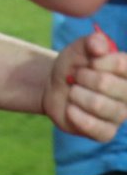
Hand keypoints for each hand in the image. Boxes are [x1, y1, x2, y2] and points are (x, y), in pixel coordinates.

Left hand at [44, 27, 126, 141]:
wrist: (55, 87)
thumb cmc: (73, 66)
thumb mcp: (78, 49)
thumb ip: (91, 42)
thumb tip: (99, 47)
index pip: (122, 64)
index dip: (97, 61)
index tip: (87, 62)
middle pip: (105, 83)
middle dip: (81, 77)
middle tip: (76, 78)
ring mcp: (119, 115)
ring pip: (97, 104)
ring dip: (75, 94)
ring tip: (73, 93)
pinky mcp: (106, 132)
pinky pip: (92, 126)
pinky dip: (74, 113)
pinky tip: (71, 108)